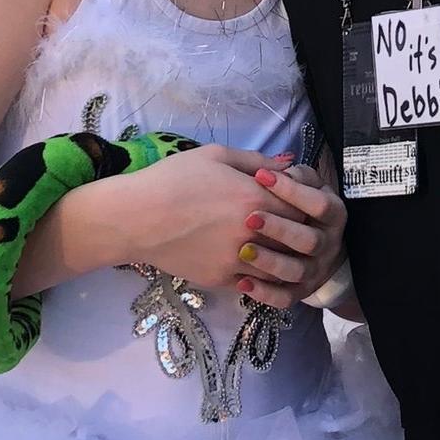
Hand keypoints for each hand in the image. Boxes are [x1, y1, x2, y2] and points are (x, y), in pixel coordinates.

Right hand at [95, 144, 340, 305]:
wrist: (135, 217)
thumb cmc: (173, 179)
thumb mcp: (216, 156)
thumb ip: (257, 160)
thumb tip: (289, 164)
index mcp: (255, 197)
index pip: (302, 208)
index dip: (304, 207)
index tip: (298, 204)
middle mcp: (252, 232)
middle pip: (296, 239)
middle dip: (299, 234)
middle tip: (295, 228)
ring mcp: (237, 260)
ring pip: (280, 267)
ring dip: (284, 258)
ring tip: (280, 249)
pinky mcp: (221, 279)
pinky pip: (255, 284)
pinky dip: (261, 276)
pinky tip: (256, 264)